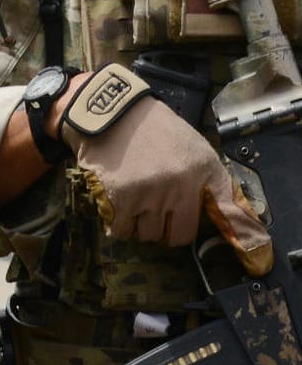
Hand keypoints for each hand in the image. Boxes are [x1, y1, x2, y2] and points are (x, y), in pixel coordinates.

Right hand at [63, 93, 272, 275]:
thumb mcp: (196, 148)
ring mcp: (148, 196)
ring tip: (134, 201)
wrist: (109, 109)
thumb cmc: (154, 129)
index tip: (255, 255)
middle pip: (178, 236)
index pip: (229, 214)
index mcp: (201, 172)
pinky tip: (117, 205)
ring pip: (147, 235)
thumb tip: (232, 218)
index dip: (246, 237)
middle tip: (157, 212)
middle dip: (167, 228)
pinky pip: (120, 231)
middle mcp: (179, 188)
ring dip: (140, 225)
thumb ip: (214, 182)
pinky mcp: (118, 199)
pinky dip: (118, 224)